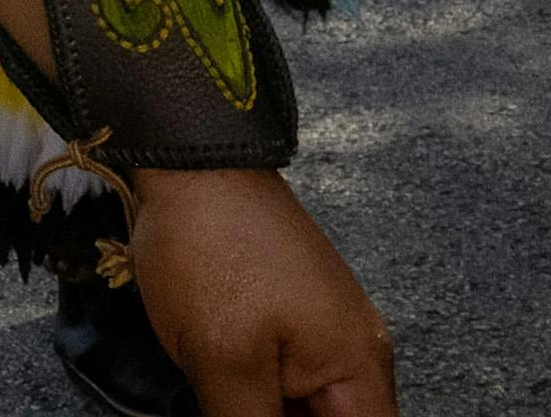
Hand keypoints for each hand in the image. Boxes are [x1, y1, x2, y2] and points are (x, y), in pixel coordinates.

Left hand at [130, 168, 392, 413]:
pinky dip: (260, 395)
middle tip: (233, 405)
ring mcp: (323, 330)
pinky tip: (223, 391)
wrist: (190, 158)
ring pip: (307, 406)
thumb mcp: (225, 359)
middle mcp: (355, 352)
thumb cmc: (214, 247)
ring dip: (269, 409)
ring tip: (225, 390)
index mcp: (360, 368)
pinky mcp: (289, 315)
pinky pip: (287, 378)